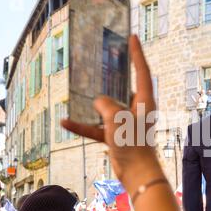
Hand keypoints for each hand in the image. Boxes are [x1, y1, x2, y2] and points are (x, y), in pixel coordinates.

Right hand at [61, 35, 163, 196]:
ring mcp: (126, 123)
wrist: (137, 173)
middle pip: (124, 86)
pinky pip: (97, 127)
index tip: (133, 36)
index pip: (141, 71)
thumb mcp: (118, 118)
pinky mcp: (116, 136)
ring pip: (108, 107)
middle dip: (115, 74)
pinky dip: (84, 125)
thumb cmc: (133, 144)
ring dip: (94, 102)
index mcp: (144, 101)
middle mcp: (137, 109)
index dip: (137, 53)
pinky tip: (65, 123)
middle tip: (105, 59)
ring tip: (81, 88)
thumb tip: (98, 101)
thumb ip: (107, 105)